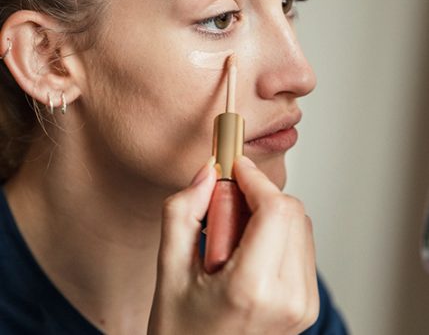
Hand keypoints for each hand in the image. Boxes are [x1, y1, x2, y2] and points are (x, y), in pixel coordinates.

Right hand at [147, 156, 318, 334]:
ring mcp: (303, 303)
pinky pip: (300, 245)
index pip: (275, 209)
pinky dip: (275, 233)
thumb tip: (207, 172)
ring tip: (231, 238)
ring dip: (266, 214)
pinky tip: (246, 250)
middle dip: (258, 195)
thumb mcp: (168, 269)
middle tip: (224, 209)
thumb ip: (183, 212)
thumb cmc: (181, 332)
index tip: (235, 166)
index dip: (255, 178)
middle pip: (291, 211)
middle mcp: (289, 297)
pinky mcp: (307, 303)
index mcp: (252, 288)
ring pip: (299, 224)